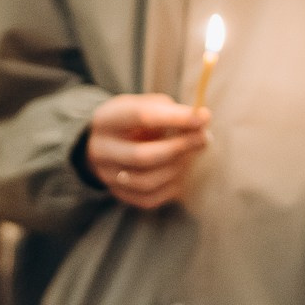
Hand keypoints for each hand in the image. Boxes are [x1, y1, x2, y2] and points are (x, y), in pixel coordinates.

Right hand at [86, 94, 209, 210]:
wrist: (105, 143)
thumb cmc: (132, 120)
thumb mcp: (145, 105)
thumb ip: (171, 111)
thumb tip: (202, 120)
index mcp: (105, 120)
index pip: (141, 117)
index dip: (176, 118)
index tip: (204, 117)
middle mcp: (101, 150)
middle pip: (142, 156)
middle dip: (179, 147)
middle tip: (204, 138)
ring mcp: (107, 176)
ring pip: (147, 181)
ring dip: (177, 167)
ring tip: (190, 153)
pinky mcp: (119, 194)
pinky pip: (150, 198)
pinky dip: (171, 186)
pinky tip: (179, 170)